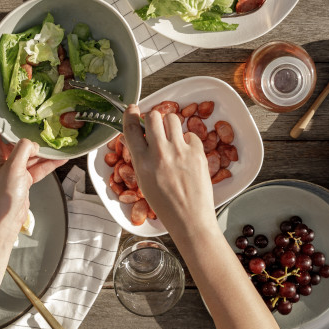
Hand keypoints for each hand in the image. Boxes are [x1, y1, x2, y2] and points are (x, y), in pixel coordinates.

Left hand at [0, 111, 65, 243]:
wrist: (7, 220)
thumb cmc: (4, 195)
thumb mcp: (13, 168)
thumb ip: (23, 150)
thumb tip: (33, 142)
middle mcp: (2, 158)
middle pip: (13, 138)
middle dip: (22, 127)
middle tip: (33, 113)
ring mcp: (14, 169)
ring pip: (29, 153)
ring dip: (41, 147)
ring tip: (54, 135)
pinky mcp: (24, 179)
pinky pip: (38, 166)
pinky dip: (49, 162)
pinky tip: (62, 157)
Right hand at [122, 105, 216, 236]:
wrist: (190, 219)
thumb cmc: (166, 205)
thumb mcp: (144, 181)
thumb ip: (141, 158)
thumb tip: (141, 139)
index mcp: (142, 162)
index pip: (131, 129)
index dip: (130, 115)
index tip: (132, 109)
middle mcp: (160, 153)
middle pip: (153, 116)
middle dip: (153, 118)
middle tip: (156, 126)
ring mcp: (180, 151)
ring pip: (172, 119)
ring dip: (170, 124)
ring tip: (172, 137)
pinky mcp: (198, 153)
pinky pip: (190, 134)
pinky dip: (187, 140)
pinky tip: (186, 153)